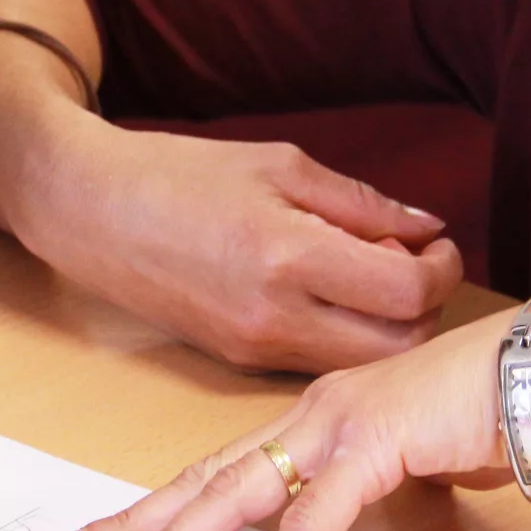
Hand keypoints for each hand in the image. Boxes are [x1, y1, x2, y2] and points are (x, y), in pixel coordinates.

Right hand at [17, 123, 464, 373]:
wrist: (88, 212)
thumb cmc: (177, 174)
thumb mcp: (279, 166)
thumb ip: (361, 203)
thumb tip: (425, 228)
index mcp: (289, 255)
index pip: (406, 291)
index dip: (441, 269)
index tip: (437, 244)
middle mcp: (276, 315)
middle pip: (397, 346)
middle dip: (423, 309)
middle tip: (411, 263)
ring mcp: (255, 347)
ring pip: (360, 364)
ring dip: (384, 327)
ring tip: (364, 273)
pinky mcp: (239, 361)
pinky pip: (318, 362)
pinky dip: (343, 335)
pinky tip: (326, 291)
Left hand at [40, 314, 511, 530]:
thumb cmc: (493, 408)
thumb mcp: (411, 454)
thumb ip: (371, 481)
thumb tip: (353, 514)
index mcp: (315, 417)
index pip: (217, 469)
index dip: (157, 507)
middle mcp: (311, 417)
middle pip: (202, 481)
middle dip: (132, 526)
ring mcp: (337, 428)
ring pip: (234, 498)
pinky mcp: (373, 448)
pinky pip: (312, 525)